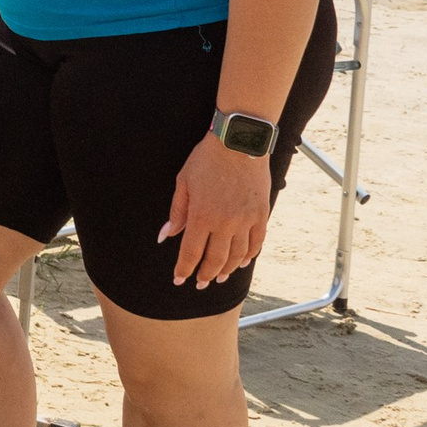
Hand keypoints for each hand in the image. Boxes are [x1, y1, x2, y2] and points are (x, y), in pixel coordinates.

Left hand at [160, 132, 272, 290]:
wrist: (239, 142)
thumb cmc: (206, 159)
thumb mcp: (183, 182)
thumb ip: (177, 211)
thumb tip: (166, 236)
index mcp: (201, 216)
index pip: (191, 253)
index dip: (184, 270)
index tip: (180, 280)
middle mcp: (224, 223)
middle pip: (214, 260)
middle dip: (205, 275)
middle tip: (200, 284)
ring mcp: (245, 220)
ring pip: (236, 256)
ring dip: (226, 270)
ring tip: (218, 277)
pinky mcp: (261, 215)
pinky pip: (256, 243)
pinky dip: (249, 256)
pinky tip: (242, 262)